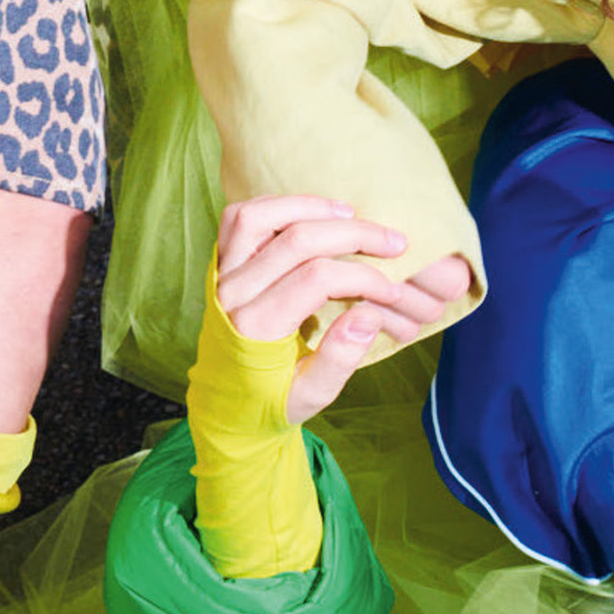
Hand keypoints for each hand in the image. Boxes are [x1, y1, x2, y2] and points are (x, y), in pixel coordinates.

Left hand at [215, 196, 470, 421]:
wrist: (225, 408)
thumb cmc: (272, 403)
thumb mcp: (311, 397)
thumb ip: (339, 359)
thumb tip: (369, 314)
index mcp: (257, 329)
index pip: (317, 278)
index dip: (363, 276)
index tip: (393, 288)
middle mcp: (234, 296)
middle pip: (297, 240)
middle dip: (353, 234)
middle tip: (394, 241)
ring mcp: (222, 276)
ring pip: (260, 217)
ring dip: (309, 206)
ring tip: (350, 213)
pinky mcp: (219, 265)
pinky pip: (238, 218)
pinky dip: (274, 205)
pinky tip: (309, 211)